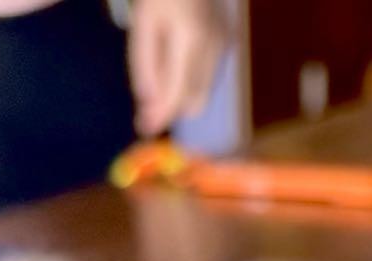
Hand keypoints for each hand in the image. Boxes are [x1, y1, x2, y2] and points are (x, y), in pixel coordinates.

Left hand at [129, 0, 228, 134]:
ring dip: (180, 95)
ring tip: (157, 82)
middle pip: (195, 100)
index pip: (177, 94)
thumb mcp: (143, 21)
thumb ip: (144, 63)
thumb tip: (149, 102)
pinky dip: (191, 78)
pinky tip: (175, 63)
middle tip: (146, 110)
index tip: (143, 128)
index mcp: (190, 39)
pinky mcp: (229, 39)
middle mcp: (214, 46)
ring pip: (204, 90)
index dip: (160, 116)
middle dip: (171, 109)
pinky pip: (209, 73)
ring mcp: (225, 43)